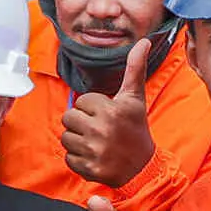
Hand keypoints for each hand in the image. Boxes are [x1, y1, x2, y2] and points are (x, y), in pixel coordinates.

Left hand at [62, 40, 156, 190]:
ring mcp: (94, 151)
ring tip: (96, 142)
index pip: (81, 101)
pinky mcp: (88, 168)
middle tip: (99, 129)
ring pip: (65, 138)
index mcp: (112, 110)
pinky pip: (68, 157)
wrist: (142, 167)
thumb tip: (144, 41)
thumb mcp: (135, 98)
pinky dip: (78, 158)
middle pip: (68, 118)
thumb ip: (135, 68)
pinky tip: (94, 156)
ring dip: (77, 140)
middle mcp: (102, 130)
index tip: (106, 115)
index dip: (91, 107)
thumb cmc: (135, 129)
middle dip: (81, 123)